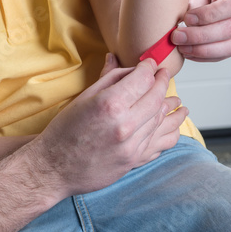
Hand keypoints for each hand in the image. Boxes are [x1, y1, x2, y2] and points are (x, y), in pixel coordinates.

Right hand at [32, 56, 185, 195]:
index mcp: (110, 104)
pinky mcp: (133, 160)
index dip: (149, 68)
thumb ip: (109, 79)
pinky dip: (169, 130)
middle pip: (156, 98)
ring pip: (161, 119)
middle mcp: (124, 124)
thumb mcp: (83, 98)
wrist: (54, 168)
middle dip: (162, 83)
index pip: (142, 79)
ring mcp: (131, 145)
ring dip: (170, 106)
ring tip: (176, 100)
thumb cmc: (64, 131)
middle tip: (164, 76)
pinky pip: (160, 142)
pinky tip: (173, 123)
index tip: (150, 64)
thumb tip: (125, 63)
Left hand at [171, 0, 230, 61]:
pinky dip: (205, 56)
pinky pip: (226, 54)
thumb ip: (195, 4)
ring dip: (203, 50)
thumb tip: (189, 27)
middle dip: (201, 36)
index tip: (187, 18)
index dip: (208, 15)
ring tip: (182, 47)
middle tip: (178, 37)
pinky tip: (189, 52)